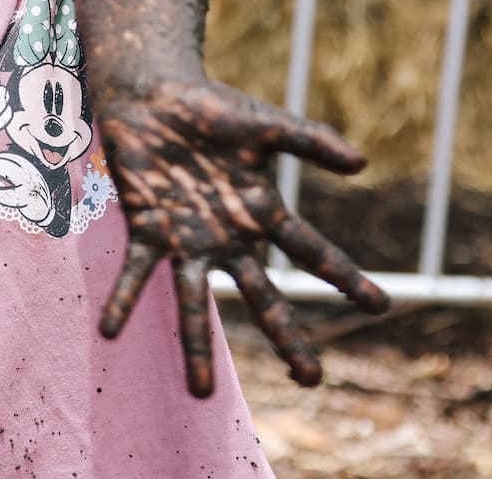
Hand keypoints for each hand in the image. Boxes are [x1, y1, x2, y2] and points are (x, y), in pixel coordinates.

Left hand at [95, 79, 388, 396]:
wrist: (153, 96)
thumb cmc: (211, 109)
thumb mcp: (265, 123)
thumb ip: (310, 140)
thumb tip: (361, 162)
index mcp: (263, 214)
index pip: (314, 253)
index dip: (347, 279)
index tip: (382, 306)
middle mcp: (228, 239)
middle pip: (263, 298)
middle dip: (287, 339)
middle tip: (312, 379)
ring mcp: (187, 240)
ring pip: (195, 304)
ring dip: (196, 348)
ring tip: (199, 395)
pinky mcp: (147, 231)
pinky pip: (136, 273)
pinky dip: (122, 302)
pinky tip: (110, 332)